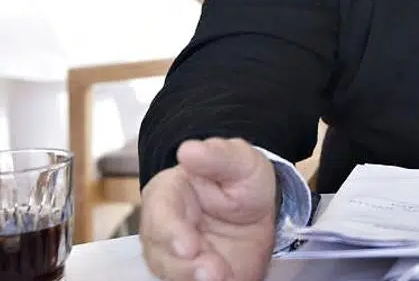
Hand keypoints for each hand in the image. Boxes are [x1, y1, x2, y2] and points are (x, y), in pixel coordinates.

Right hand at [139, 137, 278, 280]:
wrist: (260, 214)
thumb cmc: (242, 181)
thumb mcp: (241, 162)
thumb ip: (218, 155)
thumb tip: (187, 150)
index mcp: (168, 193)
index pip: (159, 212)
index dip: (171, 231)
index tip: (190, 246)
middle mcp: (163, 228)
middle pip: (158, 251)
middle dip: (183, 265)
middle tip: (213, 272)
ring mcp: (174, 256)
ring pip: (169, 274)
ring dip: (192, 278)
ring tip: (222, 277)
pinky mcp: (189, 276)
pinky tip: (225, 280)